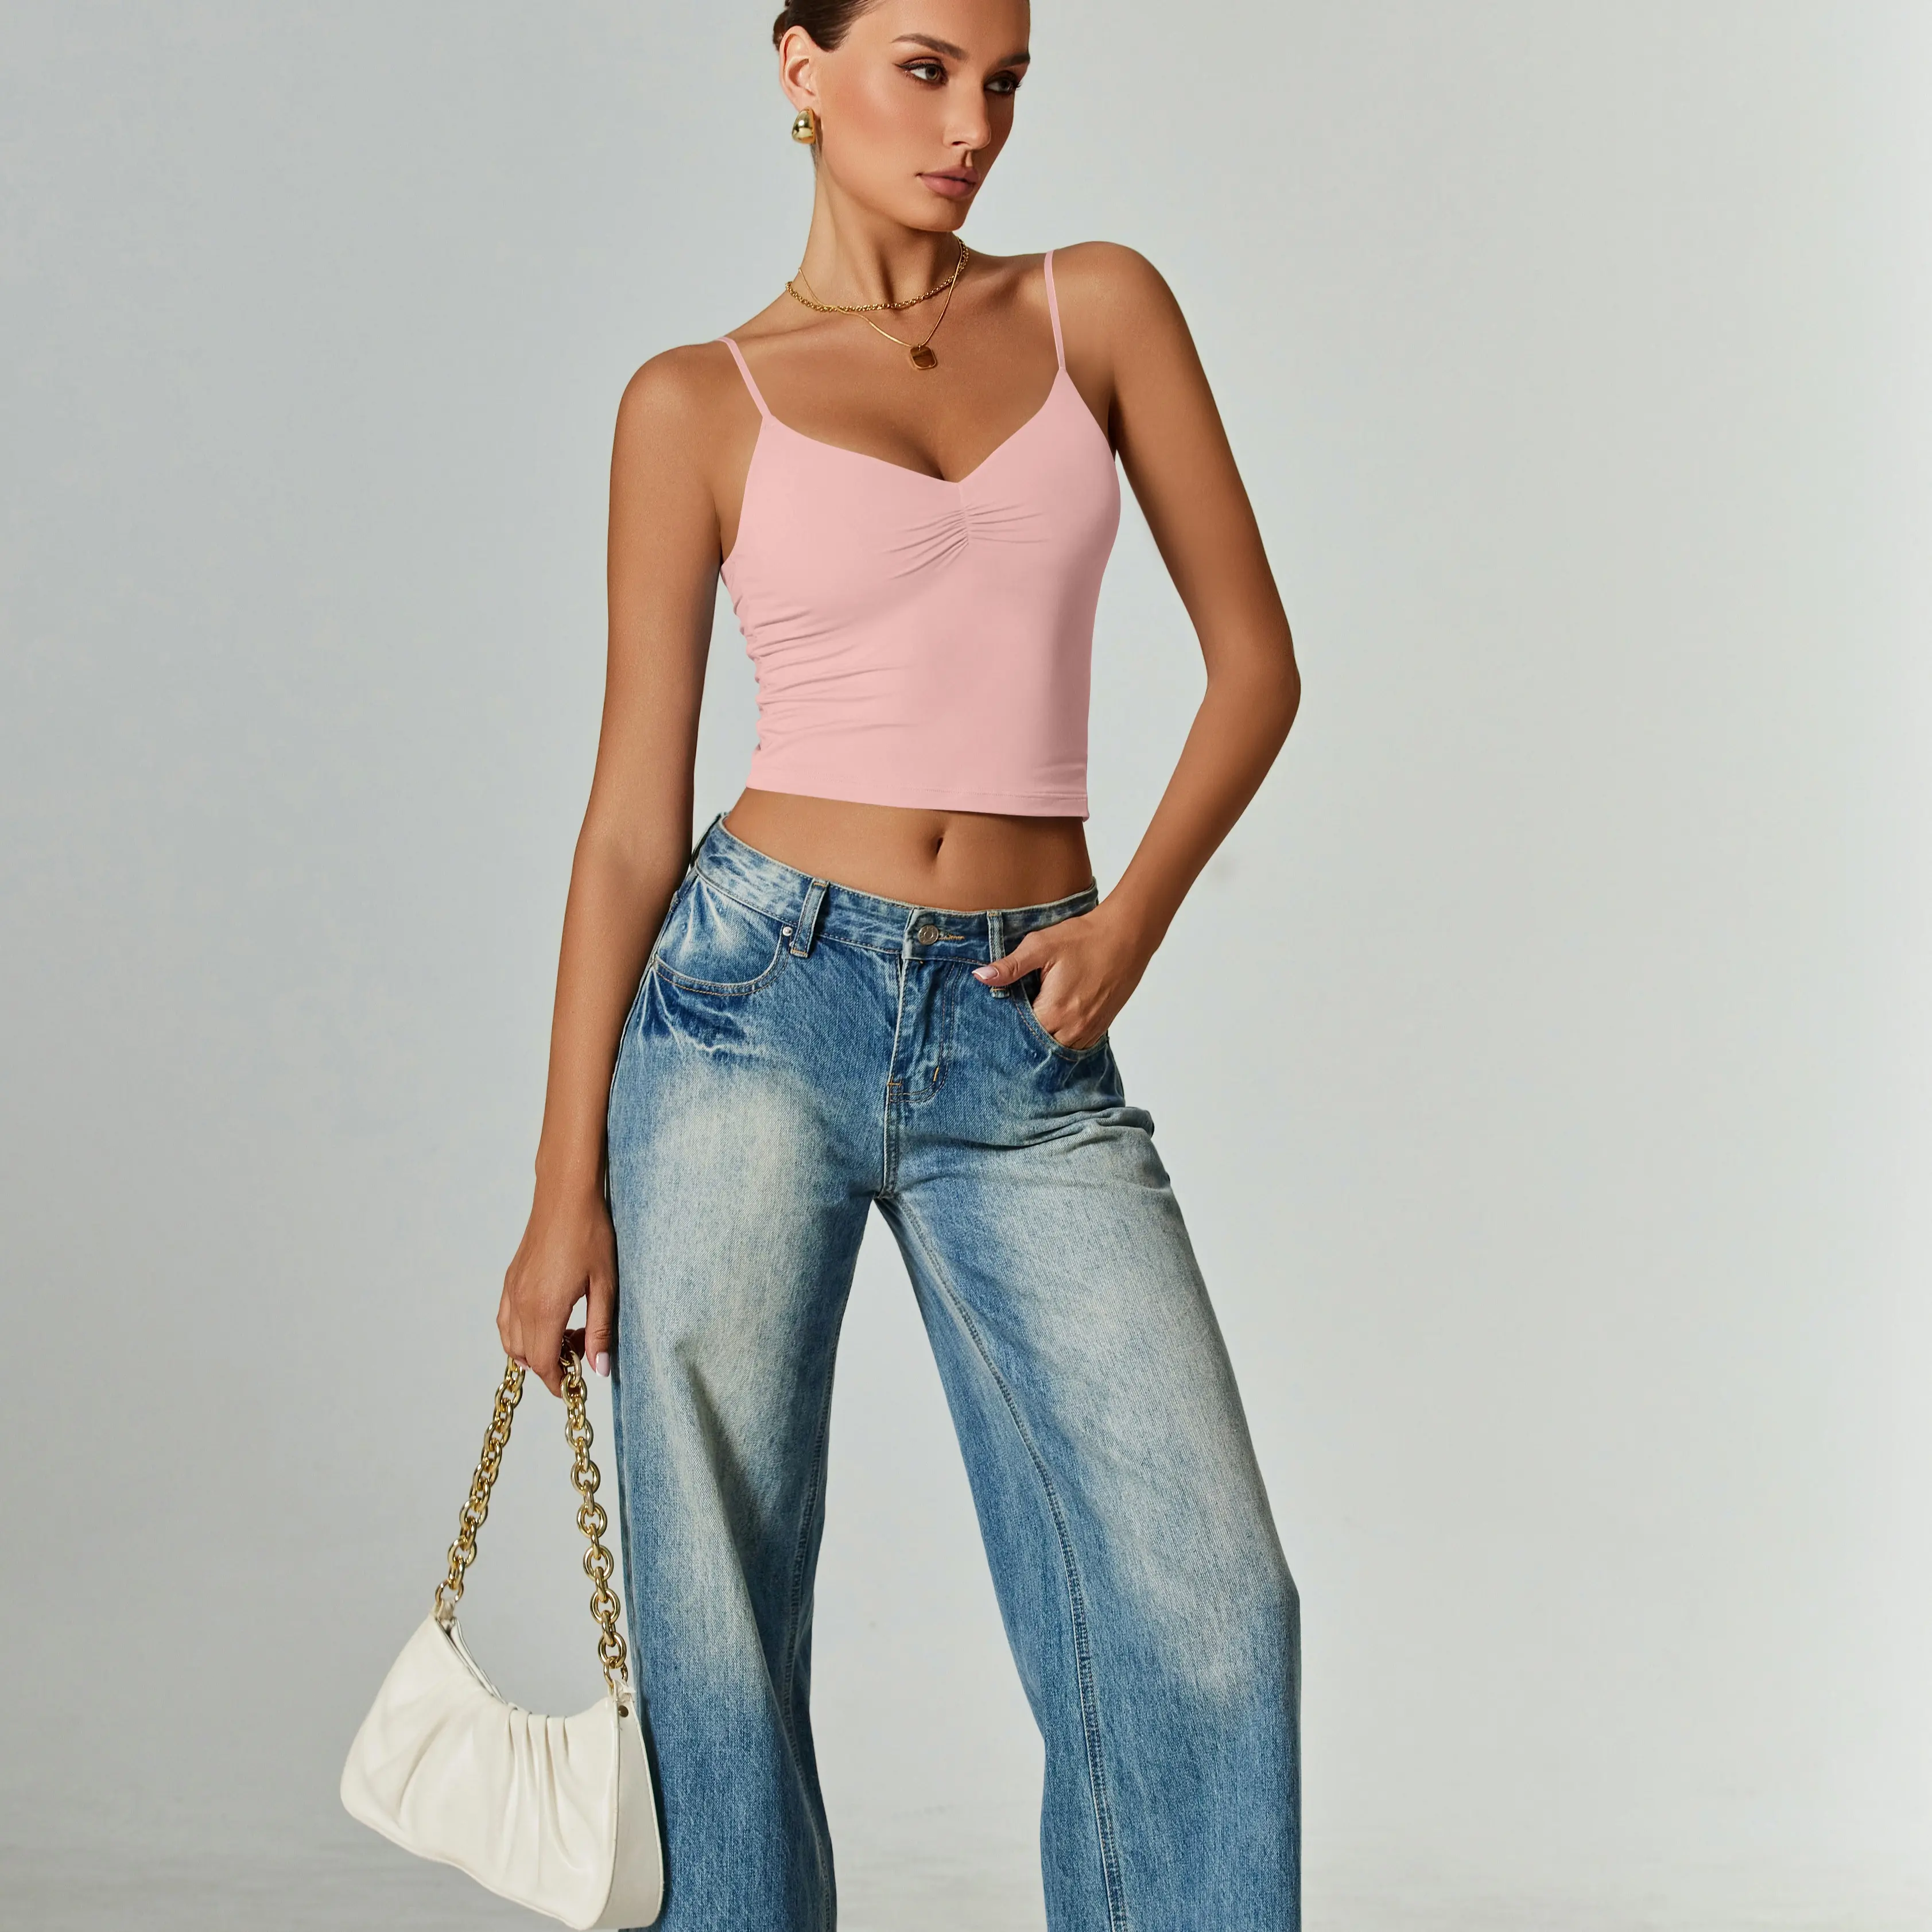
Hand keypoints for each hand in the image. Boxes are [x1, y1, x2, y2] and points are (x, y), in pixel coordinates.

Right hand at [498, 1183, 616, 1397]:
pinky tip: (549, 1320)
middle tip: (581, 1354)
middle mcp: (521, 1304)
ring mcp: (512, 1292)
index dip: (558, 1383)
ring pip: (511, 1342)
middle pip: (526, 1357)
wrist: (566, 1197)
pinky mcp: (509, 1280)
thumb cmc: (590, 1235)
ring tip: (568, 1336)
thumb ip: (600, 1330)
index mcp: (545, 1309)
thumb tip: (599, 1369)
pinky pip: (506, 1321)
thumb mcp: (605, 1286)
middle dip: (551, 1367)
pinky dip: (521, 1333)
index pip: (544, 1364)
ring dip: (535, 1351)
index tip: (575, 1389)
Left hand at [971, 900, 1151, 1050]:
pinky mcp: (1102, 1026)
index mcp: (1054, 1011)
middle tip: (1010, 1027)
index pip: (1020, 1034)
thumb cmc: (1084, 938)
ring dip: (1045, 1041)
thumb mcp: (1041, 946)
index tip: (995, 1023)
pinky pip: (1077, 1045)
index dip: (1007, 1028)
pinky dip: (1063, 1039)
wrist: (1126, 935)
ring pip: (1059, 1049)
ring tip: (1031, 1027)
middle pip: (1039, 1047)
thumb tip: (981, 977)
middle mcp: (1073, 1028)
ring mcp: (1090, 1029)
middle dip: (1024, 1039)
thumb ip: (1010, 966)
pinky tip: (1054, 1026)